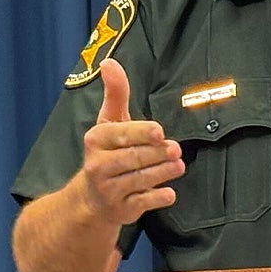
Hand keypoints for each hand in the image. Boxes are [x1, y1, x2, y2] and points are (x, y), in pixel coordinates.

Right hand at [76, 59, 183, 224]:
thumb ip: (116, 93)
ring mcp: (108, 190)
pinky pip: (141, 203)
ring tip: (179, 164)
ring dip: (161, 172)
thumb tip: (109, 62)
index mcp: (96, 140)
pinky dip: (156, 197)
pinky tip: (169, 192)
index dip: (141, 133)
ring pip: (139, 179)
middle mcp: (98, 166)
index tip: (159, 132)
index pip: (120, 135)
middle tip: (175, 149)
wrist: (91, 199)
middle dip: (156, 154)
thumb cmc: (107, 152)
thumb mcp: (110, 121)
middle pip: (133, 158)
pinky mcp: (121, 210)